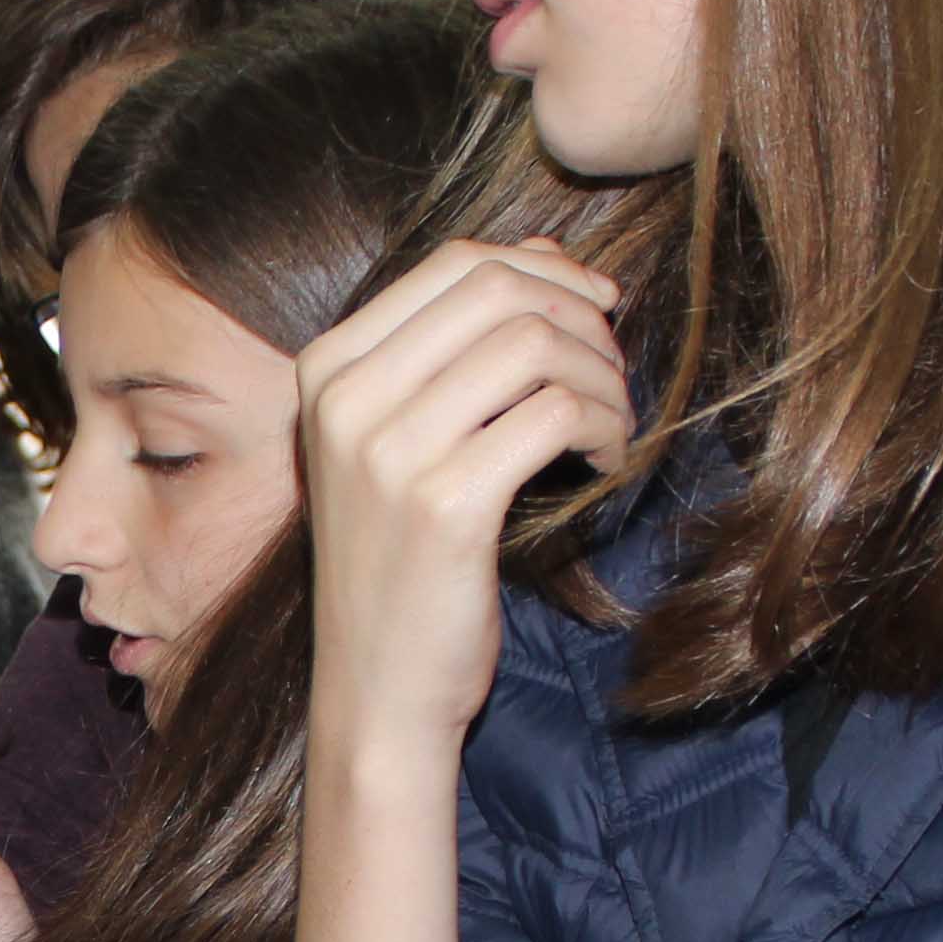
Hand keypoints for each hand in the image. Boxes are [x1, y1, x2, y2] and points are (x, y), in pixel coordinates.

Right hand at [290, 237, 628, 753]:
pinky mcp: (445, 504)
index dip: (548, 270)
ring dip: (602, 375)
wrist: (378, 689)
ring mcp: (388, 451)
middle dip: (583, 317)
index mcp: (327, 368)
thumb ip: (462, 345)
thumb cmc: (403, 563)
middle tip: (615, 371)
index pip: (455, 264)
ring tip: (613, 423)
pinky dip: (602, 427)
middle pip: (499, 290)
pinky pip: (553, 415)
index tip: (597, 311)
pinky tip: (605, 461)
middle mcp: (345, 398)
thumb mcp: (407, 439)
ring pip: (535, 344)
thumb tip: (546, 253)